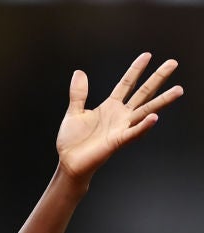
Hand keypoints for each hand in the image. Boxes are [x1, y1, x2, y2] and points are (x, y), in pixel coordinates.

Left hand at [56, 53, 182, 183]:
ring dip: (162, 101)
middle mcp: (120, 116)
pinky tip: (154, 117)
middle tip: (173, 63)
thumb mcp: (74, 112)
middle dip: (157, 78)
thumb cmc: (72, 141)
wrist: (68, 163)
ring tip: (178, 90)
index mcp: (110, 107)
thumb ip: (78, 93)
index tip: (147, 55)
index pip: (126, 84)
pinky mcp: (117, 142)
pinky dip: (143, 126)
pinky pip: (133, 133)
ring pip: (145, 111)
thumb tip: (79, 72)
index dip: (136, 70)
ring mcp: (121, 128)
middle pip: (143, 93)